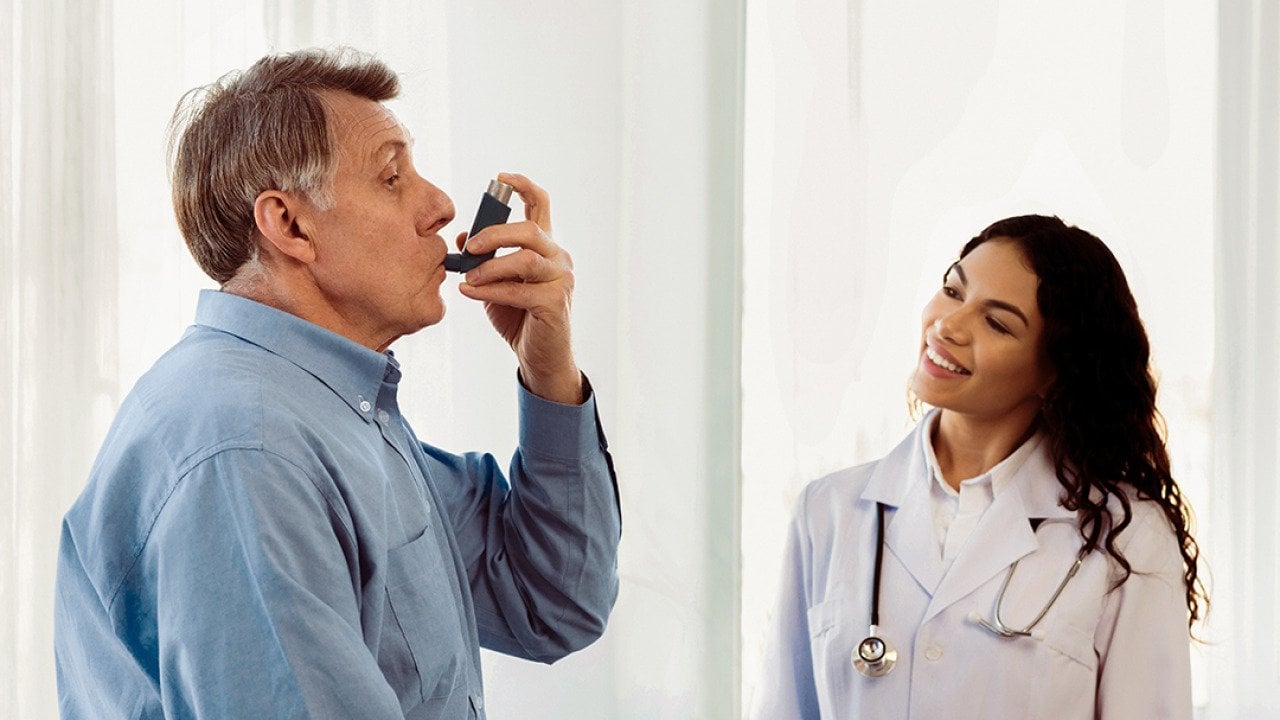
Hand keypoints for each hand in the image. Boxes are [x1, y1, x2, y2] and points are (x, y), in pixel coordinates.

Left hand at [456, 173, 582, 403]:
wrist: (539, 358)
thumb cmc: (519, 318)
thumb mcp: (495, 283)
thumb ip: (483, 260)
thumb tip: (461, 238)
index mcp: (545, 247)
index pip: (541, 205)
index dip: (523, 186)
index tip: (501, 177)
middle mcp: (558, 258)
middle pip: (530, 230)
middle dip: (495, 233)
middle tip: (469, 246)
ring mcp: (561, 280)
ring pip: (526, 259)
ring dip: (491, 266)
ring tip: (468, 277)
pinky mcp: (555, 303)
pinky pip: (520, 290)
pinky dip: (491, 290)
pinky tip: (470, 292)